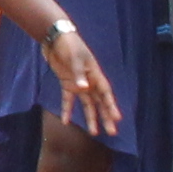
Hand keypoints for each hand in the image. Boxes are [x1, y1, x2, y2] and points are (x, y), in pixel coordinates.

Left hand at [48, 25, 122, 140]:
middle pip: (100, 102)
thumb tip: (83, 88)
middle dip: (106, 117)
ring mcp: (79, 83)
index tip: (117, 118)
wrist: (55, 38)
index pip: (105, 93)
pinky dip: (67, 110)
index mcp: (95, 74)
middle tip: (112, 132)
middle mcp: (89, 81)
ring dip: (90, 118)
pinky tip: (66, 121)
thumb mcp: (74, 57)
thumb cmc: (69, 45)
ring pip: (87, 104)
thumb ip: (78, 73)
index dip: (111, 106)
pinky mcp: (67, 84)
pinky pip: (68, 100)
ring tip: (94, 133)